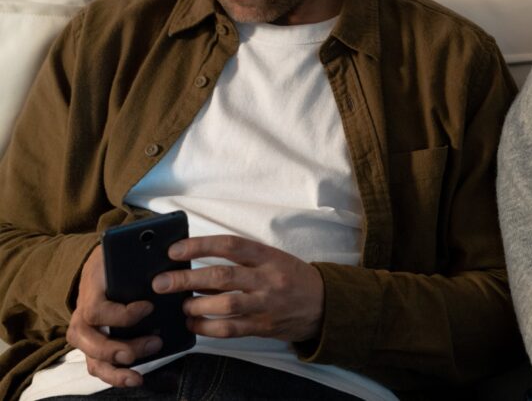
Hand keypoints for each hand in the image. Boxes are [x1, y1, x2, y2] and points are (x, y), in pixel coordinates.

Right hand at [66, 246, 161, 386]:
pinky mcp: (94, 344)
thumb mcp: (122, 250)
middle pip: (88, 340)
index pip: (97, 310)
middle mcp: (82, 315)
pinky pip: (98, 366)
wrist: (98, 265)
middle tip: (152, 344)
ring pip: (91, 359)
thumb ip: (138, 255)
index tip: (148, 307)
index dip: (122, 315)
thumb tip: (170, 258)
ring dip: (115, 371)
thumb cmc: (114, 258)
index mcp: (91, 290)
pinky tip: (136, 378)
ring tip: (138, 376)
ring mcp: (86, 332)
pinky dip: (115, 376)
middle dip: (117, 348)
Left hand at [152, 235, 324, 342]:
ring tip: (181, 305)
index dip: (200, 245)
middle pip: (222, 276)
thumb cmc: (293, 277)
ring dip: (196, 305)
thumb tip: (198, 260)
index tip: (175, 249)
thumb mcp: (273, 258)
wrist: (324, 304)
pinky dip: (207, 328)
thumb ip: (243, 259)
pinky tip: (194, 324)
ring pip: (226, 305)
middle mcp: (267, 279)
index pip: (231, 245)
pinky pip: (230, 329)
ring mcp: (266, 304)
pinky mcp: (263, 327)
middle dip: (187, 279)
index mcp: (269, 256)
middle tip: (161, 282)